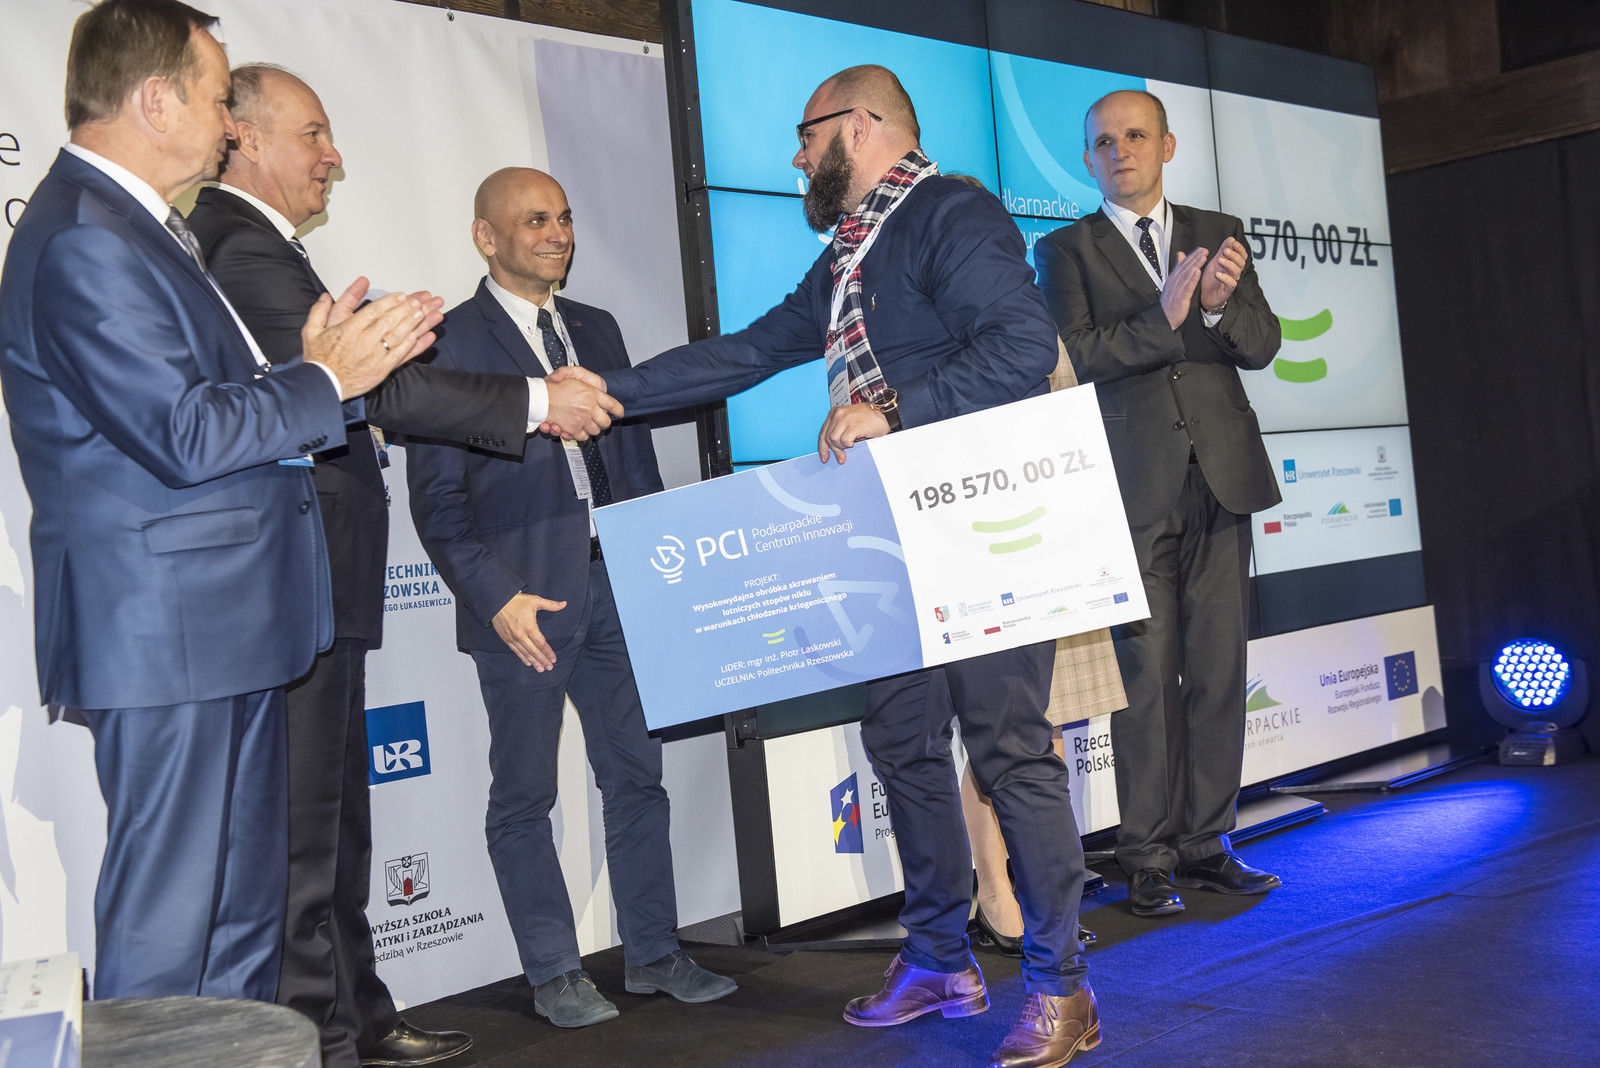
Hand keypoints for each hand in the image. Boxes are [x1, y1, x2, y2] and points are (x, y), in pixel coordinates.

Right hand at [303, 278, 444, 398]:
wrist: (323, 385)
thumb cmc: (319, 360)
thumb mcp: (311, 330)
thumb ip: (319, 311)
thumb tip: (326, 296)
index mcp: (348, 330)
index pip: (374, 311)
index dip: (390, 301)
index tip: (401, 295)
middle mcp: (363, 341)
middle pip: (389, 321)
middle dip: (406, 309)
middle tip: (418, 301)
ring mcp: (374, 356)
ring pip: (397, 336)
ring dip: (413, 323)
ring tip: (424, 313)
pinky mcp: (381, 369)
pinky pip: (400, 355)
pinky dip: (412, 345)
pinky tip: (421, 336)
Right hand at [492, 592, 565, 670]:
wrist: (496, 601)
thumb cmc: (516, 601)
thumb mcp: (535, 600)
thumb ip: (550, 605)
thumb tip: (564, 604)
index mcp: (529, 626)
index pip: (541, 643)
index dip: (548, 652)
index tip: (554, 659)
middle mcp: (521, 635)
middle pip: (534, 651)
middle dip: (543, 660)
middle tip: (549, 667)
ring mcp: (512, 638)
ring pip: (525, 653)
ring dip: (534, 662)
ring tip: (540, 669)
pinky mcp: (506, 639)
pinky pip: (516, 651)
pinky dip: (523, 658)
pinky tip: (528, 663)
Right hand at [540, 365, 621, 440]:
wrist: (538, 397)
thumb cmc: (552, 385)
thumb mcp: (569, 373)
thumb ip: (582, 376)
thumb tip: (597, 385)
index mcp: (592, 393)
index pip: (614, 405)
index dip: (617, 410)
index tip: (618, 413)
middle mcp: (590, 408)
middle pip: (606, 422)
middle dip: (603, 422)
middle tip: (597, 419)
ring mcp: (582, 420)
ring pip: (595, 431)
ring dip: (591, 428)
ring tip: (583, 422)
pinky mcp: (573, 429)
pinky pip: (583, 436)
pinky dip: (580, 434)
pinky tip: (574, 428)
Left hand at [817, 402, 889, 463]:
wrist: (884, 414)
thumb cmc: (868, 419)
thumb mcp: (849, 424)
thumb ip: (839, 433)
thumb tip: (834, 451)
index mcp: (835, 413)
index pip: (823, 432)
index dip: (822, 447)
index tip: (824, 457)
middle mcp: (838, 414)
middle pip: (828, 438)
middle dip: (835, 450)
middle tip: (842, 457)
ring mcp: (845, 419)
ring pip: (834, 440)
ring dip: (843, 447)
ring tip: (852, 444)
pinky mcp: (853, 425)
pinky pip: (845, 441)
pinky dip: (849, 444)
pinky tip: (856, 441)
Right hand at [1161, 248, 1207, 330]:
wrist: (1164, 320)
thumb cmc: (1169, 304)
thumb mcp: (1172, 285)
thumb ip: (1177, 271)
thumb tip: (1180, 256)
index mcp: (1172, 280)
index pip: (1182, 265)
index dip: (1192, 257)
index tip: (1201, 250)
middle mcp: (1173, 283)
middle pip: (1185, 268)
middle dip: (1195, 258)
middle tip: (1204, 250)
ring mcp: (1176, 291)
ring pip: (1186, 275)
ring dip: (1195, 265)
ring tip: (1203, 257)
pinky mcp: (1180, 299)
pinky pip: (1187, 287)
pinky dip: (1192, 279)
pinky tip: (1197, 272)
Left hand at [1199, 236, 1246, 312]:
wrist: (1205, 295)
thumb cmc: (1211, 278)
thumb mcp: (1216, 261)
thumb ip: (1223, 250)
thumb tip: (1231, 238)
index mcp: (1233, 264)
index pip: (1242, 255)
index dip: (1240, 249)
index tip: (1233, 242)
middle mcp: (1234, 272)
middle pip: (1241, 262)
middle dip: (1234, 255)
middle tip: (1226, 251)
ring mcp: (1232, 281)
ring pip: (1236, 271)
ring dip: (1229, 264)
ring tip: (1220, 260)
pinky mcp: (1228, 290)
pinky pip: (1231, 283)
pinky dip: (1225, 278)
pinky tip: (1218, 274)